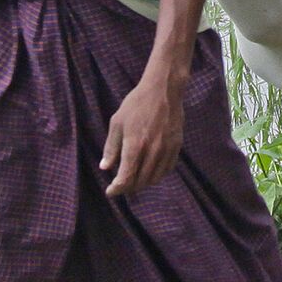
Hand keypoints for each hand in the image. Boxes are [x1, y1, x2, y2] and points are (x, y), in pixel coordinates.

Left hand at [100, 76, 185, 196]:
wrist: (164, 89)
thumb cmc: (136, 104)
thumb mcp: (117, 122)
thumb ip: (111, 147)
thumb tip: (105, 167)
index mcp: (134, 145)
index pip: (125, 178)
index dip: (116, 189)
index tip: (110, 192)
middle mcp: (152, 151)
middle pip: (140, 182)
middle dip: (128, 188)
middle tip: (120, 185)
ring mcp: (166, 150)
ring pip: (154, 178)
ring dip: (142, 183)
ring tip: (134, 179)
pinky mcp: (176, 146)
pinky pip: (167, 169)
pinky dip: (157, 175)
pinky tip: (150, 170)